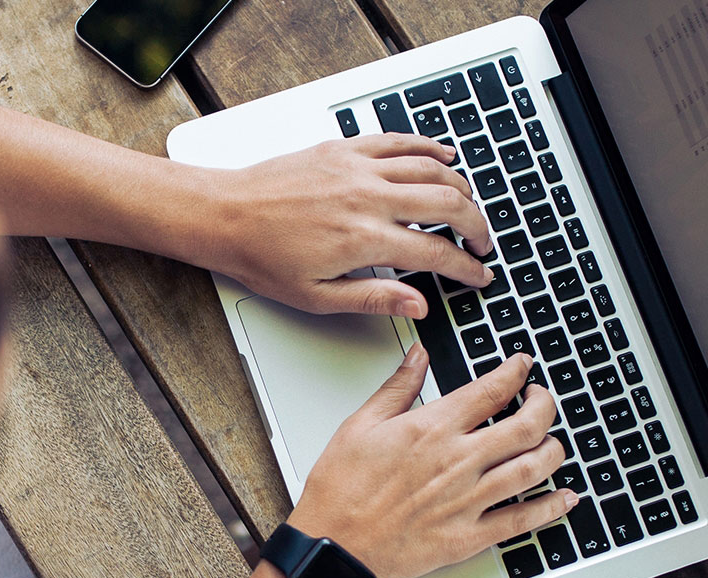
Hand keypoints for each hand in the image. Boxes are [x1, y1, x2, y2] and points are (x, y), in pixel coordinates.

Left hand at [189, 134, 495, 318]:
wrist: (225, 215)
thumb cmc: (262, 257)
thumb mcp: (317, 296)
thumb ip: (374, 298)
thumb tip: (419, 305)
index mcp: (363, 239)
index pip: (436, 252)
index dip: (467, 267)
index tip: (479, 276)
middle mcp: (367, 197)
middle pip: (448, 204)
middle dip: (477, 226)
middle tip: (482, 244)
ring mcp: (357, 167)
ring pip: (432, 169)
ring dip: (460, 189)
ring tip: (468, 208)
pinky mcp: (345, 148)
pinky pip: (400, 141)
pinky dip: (430, 148)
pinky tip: (445, 158)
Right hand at [285, 349, 575, 577]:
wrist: (335, 548)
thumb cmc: (340, 491)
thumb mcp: (359, 426)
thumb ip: (396, 388)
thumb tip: (417, 357)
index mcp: (432, 428)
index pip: (492, 390)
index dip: (516, 372)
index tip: (523, 366)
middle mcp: (458, 460)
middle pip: (527, 425)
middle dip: (545, 405)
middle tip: (543, 398)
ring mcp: (469, 499)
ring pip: (534, 468)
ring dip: (554, 449)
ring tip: (553, 441)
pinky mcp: (470, 535)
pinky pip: (523, 520)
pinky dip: (551, 508)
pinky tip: (564, 498)